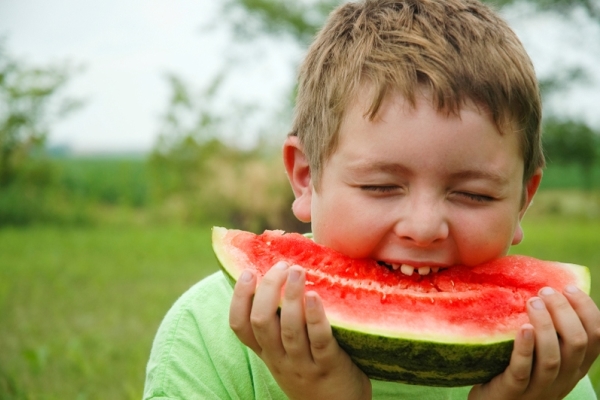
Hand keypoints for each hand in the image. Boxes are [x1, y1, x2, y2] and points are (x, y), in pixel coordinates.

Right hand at [229, 262, 371, 399]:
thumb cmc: (313, 371)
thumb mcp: (287, 353)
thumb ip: (280, 325)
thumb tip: (278, 278)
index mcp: (267, 352)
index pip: (240, 327)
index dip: (239, 299)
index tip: (247, 273)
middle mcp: (280, 358)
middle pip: (262, 321)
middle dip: (268, 289)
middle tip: (281, 265)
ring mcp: (303, 364)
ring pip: (289, 329)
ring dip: (291, 297)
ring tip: (297, 271)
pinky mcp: (329, 366)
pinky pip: (319, 340)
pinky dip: (315, 317)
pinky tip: (315, 295)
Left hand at [469, 285, 599, 399]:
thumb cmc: (518, 371)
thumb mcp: (542, 353)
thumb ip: (551, 330)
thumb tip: (548, 289)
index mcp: (575, 366)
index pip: (596, 337)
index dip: (587, 310)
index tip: (569, 287)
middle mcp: (563, 377)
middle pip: (577, 343)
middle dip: (564, 312)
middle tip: (546, 292)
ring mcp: (539, 387)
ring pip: (552, 357)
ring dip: (545, 325)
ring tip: (533, 302)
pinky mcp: (513, 391)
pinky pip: (522, 370)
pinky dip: (524, 348)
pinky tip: (522, 328)